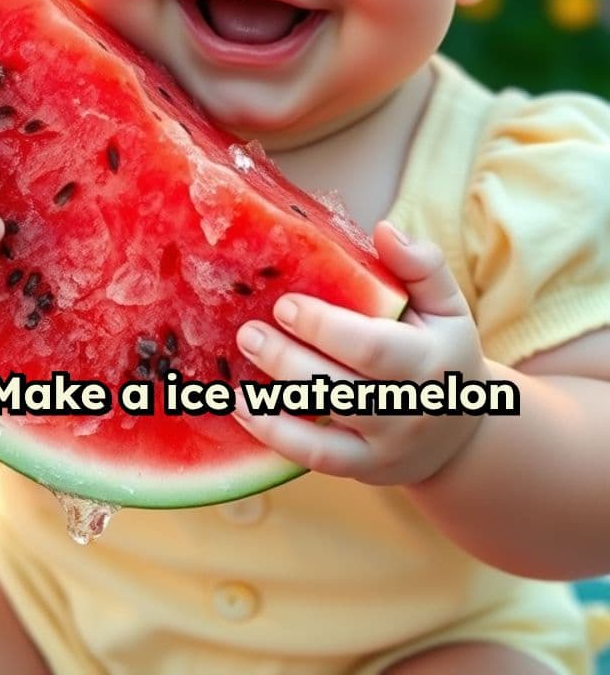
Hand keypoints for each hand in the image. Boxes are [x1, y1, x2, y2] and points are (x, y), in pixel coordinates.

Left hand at [233, 221, 487, 486]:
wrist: (462, 434)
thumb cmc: (444, 352)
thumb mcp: (448, 306)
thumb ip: (421, 265)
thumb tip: (384, 229)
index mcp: (428, 363)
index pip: (372, 349)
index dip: (324, 328)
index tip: (285, 304)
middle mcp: (407, 411)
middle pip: (339, 390)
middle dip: (287, 360)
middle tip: (248, 331)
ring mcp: (385, 447)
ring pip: (324, 428)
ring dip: (273, 400)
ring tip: (236, 369)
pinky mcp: (363, 469)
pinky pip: (314, 458)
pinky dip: (276, 436)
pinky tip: (243, 408)